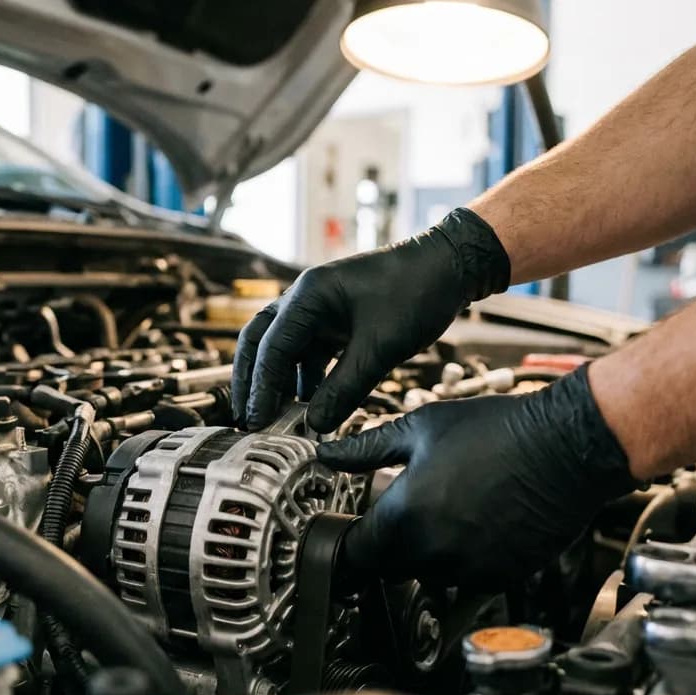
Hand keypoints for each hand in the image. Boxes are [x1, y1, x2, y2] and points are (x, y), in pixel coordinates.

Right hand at [232, 208, 511, 432]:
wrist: (450, 268)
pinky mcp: (337, 321)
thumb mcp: (381, 347)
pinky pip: (310, 353)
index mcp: (309, 295)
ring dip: (278, 383)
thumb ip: (345, 388)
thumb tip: (315, 426)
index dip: (261, 387)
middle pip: (261, 342)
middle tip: (245, 420)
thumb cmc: (416, 294)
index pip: (271, 347)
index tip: (256, 421)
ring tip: (273, 420)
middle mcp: (305, 299)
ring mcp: (320, 310)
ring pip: (284, 350)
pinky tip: (308, 406)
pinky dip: (305, 379)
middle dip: (252, 381)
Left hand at [318, 367, 635, 587]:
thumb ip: (366, 448)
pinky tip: (481, 520)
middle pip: (389, 567)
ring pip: (429, 574)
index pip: (355, 555)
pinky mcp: (502, 577)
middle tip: (409, 508)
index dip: (351, 542)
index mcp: (403, 519)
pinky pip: (468, 577)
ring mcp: (469, 570)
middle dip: (389, 544)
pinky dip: (466, 557)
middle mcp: (432, 554)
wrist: (566, 446)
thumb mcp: (420, 428)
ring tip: (452, 507)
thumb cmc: (498, 431)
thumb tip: (329, 452)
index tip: (355, 530)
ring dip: (429, 551)